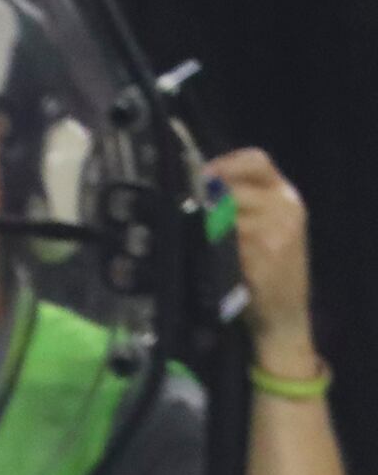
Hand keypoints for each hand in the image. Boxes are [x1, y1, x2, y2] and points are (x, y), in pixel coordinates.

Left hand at [208, 149, 316, 368]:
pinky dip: (214, 249)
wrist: (284, 314)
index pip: (256, 160)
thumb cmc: (265, 271)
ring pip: (228, 215)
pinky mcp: (267, 255)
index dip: (224, 164)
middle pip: (236, 187)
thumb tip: (200, 189)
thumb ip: (240, 207)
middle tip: (189, 212)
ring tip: (198, 240)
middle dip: (208, 200)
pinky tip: (208, 259)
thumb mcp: (263, 229)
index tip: (200, 176)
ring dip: (207, 227)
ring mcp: (279, 230)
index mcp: (284, 195)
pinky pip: (229, 243)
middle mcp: (286, 207)